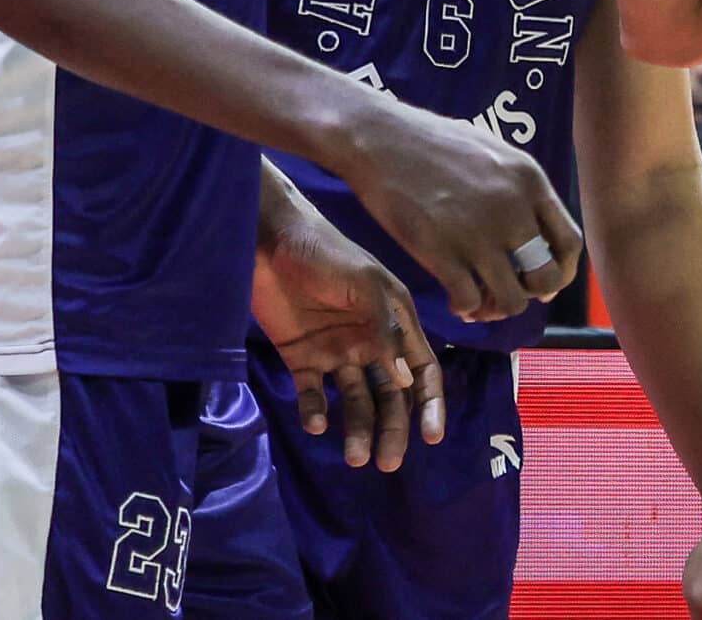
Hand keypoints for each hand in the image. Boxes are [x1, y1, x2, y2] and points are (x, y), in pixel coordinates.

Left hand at [253, 197, 443, 472]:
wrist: (269, 240)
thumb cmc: (326, 252)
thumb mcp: (364, 283)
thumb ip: (386, 329)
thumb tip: (407, 381)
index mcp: (395, 321)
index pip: (422, 369)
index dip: (430, 403)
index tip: (432, 437)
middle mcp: (371, 341)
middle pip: (391, 394)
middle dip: (393, 428)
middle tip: (387, 462)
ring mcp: (336, 351)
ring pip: (355, 401)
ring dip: (358, 429)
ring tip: (355, 458)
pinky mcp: (301, 358)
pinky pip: (313, 394)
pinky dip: (316, 412)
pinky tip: (316, 424)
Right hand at [337, 98, 582, 323]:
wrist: (381, 138)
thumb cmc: (433, 142)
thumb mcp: (493, 152)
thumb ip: (520, 188)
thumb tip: (537, 230)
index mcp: (530, 181)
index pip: (570, 242)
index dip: (561, 270)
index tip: (542, 278)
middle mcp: (513, 210)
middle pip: (547, 278)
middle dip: (531, 293)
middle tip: (507, 291)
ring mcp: (478, 233)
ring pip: (512, 299)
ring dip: (497, 308)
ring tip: (480, 301)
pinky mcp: (441, 252)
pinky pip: (470, 301)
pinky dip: (466, 308)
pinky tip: (455, 298)